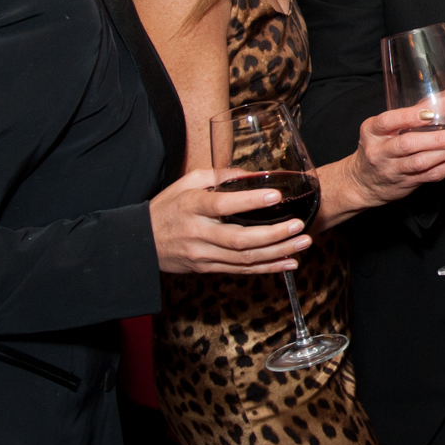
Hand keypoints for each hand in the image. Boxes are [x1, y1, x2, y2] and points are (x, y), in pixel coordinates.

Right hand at [150, 167, 308, 274]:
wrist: (140, 242)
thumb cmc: (167, 208)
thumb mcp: (186, 183)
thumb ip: (217, 175)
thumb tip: (250, 173)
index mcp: (192, 207)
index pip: (222, 205)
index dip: (250, 202)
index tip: (276, 196)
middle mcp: (197, 233)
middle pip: (239, 239)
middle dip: (274, 235)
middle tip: (299, 225)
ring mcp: (202, 255)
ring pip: (244, 258)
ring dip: (278, 253)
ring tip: (303, 242)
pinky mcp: (207, 268)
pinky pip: (241, 270)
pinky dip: (268, 268)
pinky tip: (289, 263)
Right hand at [344, 105, 444, 206]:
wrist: (362, 182)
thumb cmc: (378, 147)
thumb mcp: (381, 130)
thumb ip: (405, 119)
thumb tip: (444, 103)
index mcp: (372, 131)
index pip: (388, 121)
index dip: (410, 116)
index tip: (432, 112)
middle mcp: (379, 151)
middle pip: (408, 144)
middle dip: (436, 138)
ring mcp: (392, 169)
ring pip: (420, 162)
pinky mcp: (405, 183)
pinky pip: (429, 175)